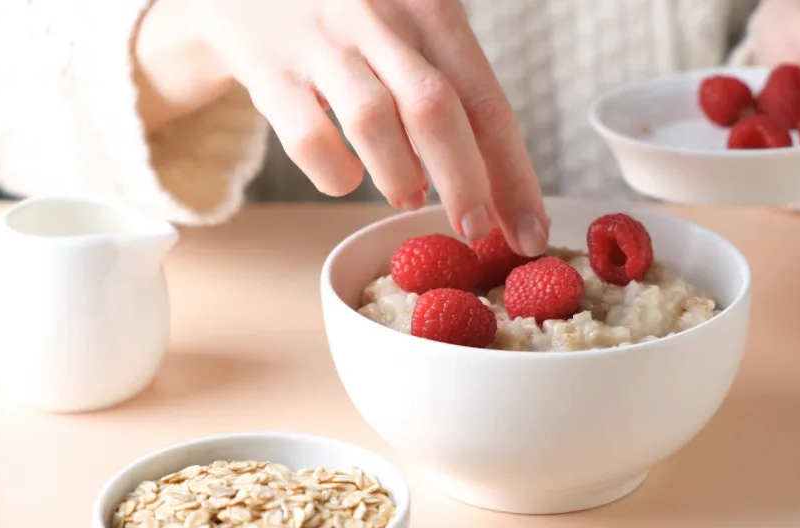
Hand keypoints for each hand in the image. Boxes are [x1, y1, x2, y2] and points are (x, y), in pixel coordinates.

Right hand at [190, 0, 548, 254]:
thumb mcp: (407, 29)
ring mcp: (320, 39)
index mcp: (429, 8)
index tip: (531, 232)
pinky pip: (310, 136)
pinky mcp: (268, 65)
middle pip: (436, 109)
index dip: (514, 176)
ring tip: (408, 196)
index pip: (487, 102)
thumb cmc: (349, 20)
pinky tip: (344, 178)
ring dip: (399, 177)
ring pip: (374, 120)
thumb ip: (448, 89)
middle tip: (475, 232)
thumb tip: (489, 184)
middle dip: (466, 184)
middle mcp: (379, 16)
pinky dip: (335, 175)